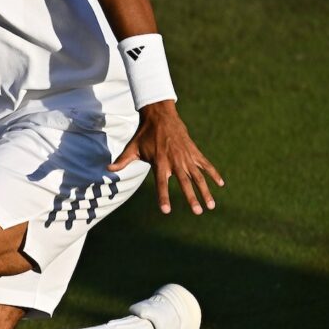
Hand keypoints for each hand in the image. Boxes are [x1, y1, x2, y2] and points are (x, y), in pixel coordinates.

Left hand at [108, 100, 224, 214]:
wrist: (160, 116)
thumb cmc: (145, 134)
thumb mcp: (132, 148)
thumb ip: (122, 161)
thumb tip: (108, 169)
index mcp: (159, 162)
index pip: (161, 184)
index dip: (163, 197)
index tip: (166, 211)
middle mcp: (174, 161)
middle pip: (184, 182)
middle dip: (191, 198)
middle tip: (197, 212)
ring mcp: (186, 156)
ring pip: (198, 176)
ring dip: (205, 191)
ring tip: (211, 206)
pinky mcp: (194, 151)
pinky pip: (206, 164)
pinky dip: (214, 173)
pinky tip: (221, 184)